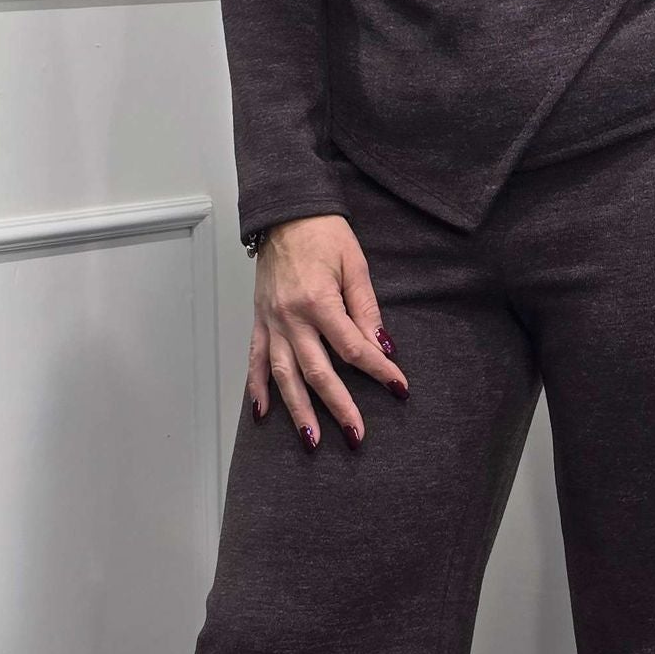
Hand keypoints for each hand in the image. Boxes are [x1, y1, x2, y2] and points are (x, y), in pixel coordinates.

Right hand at [246, 214, 408, 447]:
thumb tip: (381, 347)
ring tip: (311, 440)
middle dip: (339, 407)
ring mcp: (271, 321)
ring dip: (298, 410)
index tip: (399, 388)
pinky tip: (263, 414)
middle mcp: (291, 317)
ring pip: (283, 375)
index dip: (379, 370)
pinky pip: (255, 359)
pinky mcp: (259, 320)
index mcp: (319, 301)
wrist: (285, 212)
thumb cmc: (324, 233)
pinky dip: (257, 388)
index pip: (353, 348)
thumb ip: (367, 309)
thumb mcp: (355, 265)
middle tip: (357, 435)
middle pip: (317, 372)